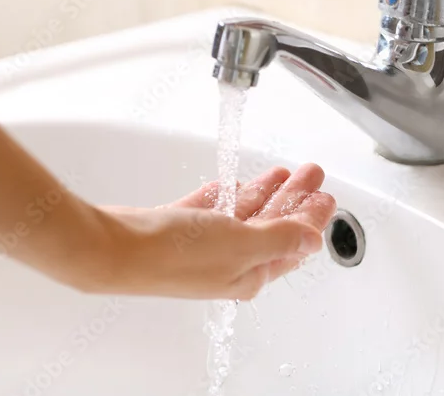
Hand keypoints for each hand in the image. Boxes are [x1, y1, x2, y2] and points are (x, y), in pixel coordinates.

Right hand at [99, 164, 335, 299]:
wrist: (117, 249)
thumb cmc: (175, 255)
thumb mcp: (242, 244)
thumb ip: (281, 238)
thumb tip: (313, 240)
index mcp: (248, 273)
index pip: (292, 244)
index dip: (311, 218)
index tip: (326, 196)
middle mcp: (228, 262)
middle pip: (272, 226)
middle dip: (295, 199)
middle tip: (312, 174)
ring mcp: (203, 245)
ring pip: (245, 214)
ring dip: (267, 192)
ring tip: (286, 171)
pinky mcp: (179, 227)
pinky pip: (215, 208)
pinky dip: (231, 194)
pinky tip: (242, 181)